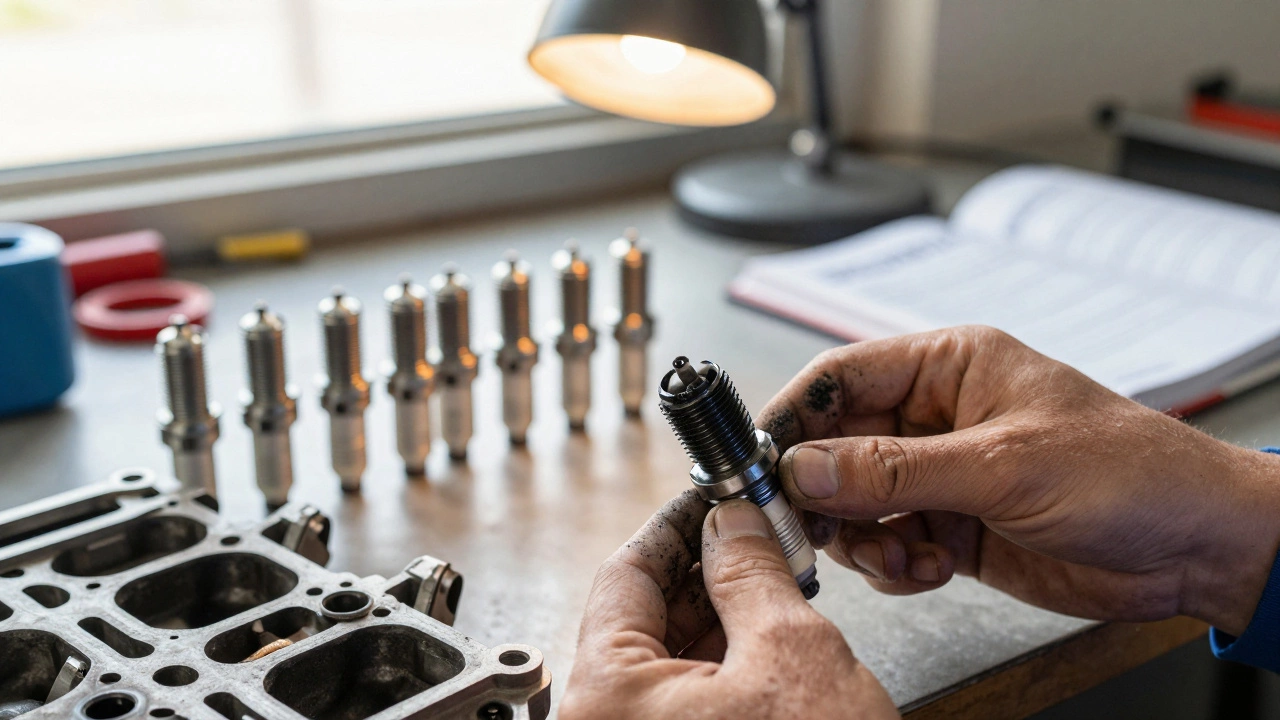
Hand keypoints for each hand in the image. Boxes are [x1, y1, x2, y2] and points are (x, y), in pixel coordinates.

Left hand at [560, 491, 897, 719]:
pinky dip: (715, 668)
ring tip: (766, 586)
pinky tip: (757, 644)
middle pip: (637, 617)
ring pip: (657, 661)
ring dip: (713, 618)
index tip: (709, 501)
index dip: (678, 525)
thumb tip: (733, 527)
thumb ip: (752, 572)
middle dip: (702, 572)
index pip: (625, 573)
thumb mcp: (793, 653)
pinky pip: (674, 703)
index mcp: (605, 697)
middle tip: (751, 538)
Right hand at [757, 326, 1279, 635]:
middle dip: (827, 492)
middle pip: (839, 446)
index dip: (795, 416)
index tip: (760, 459)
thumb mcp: (1003, 465)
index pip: (842, 377)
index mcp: (950, 367)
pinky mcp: (954, 526)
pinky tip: (930, 568)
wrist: (1196, 547)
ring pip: (858, 503)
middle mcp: (938, 417)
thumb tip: (807, 467)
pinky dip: (895, 565)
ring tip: (901, 555)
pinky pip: (890, 544)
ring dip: (865, 537)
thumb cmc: (1129, 472)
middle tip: (817, 527)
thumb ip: (896, 469)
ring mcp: (944, 475)